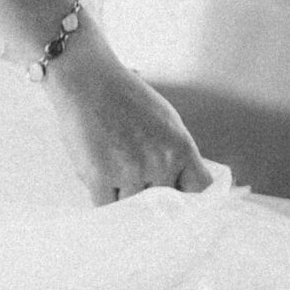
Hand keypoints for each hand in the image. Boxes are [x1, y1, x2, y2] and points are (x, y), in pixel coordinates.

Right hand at [41, 18, 211, 204]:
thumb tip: (180, 188)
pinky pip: (106, 207)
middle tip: (134, 179)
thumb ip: (177, 155)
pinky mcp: (99, 176)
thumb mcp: (167, 121)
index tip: (178, 199)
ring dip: (123, 197)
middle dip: (150, 197)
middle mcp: (160, 162)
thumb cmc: (125, 97)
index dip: (189, 197)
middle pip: (163, 204)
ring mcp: (130, 170)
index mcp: (181, 147)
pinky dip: (102, 199)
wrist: (88, 80)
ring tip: (112, 170)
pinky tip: (98, 179)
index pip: (200, 190)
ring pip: (133, 208)